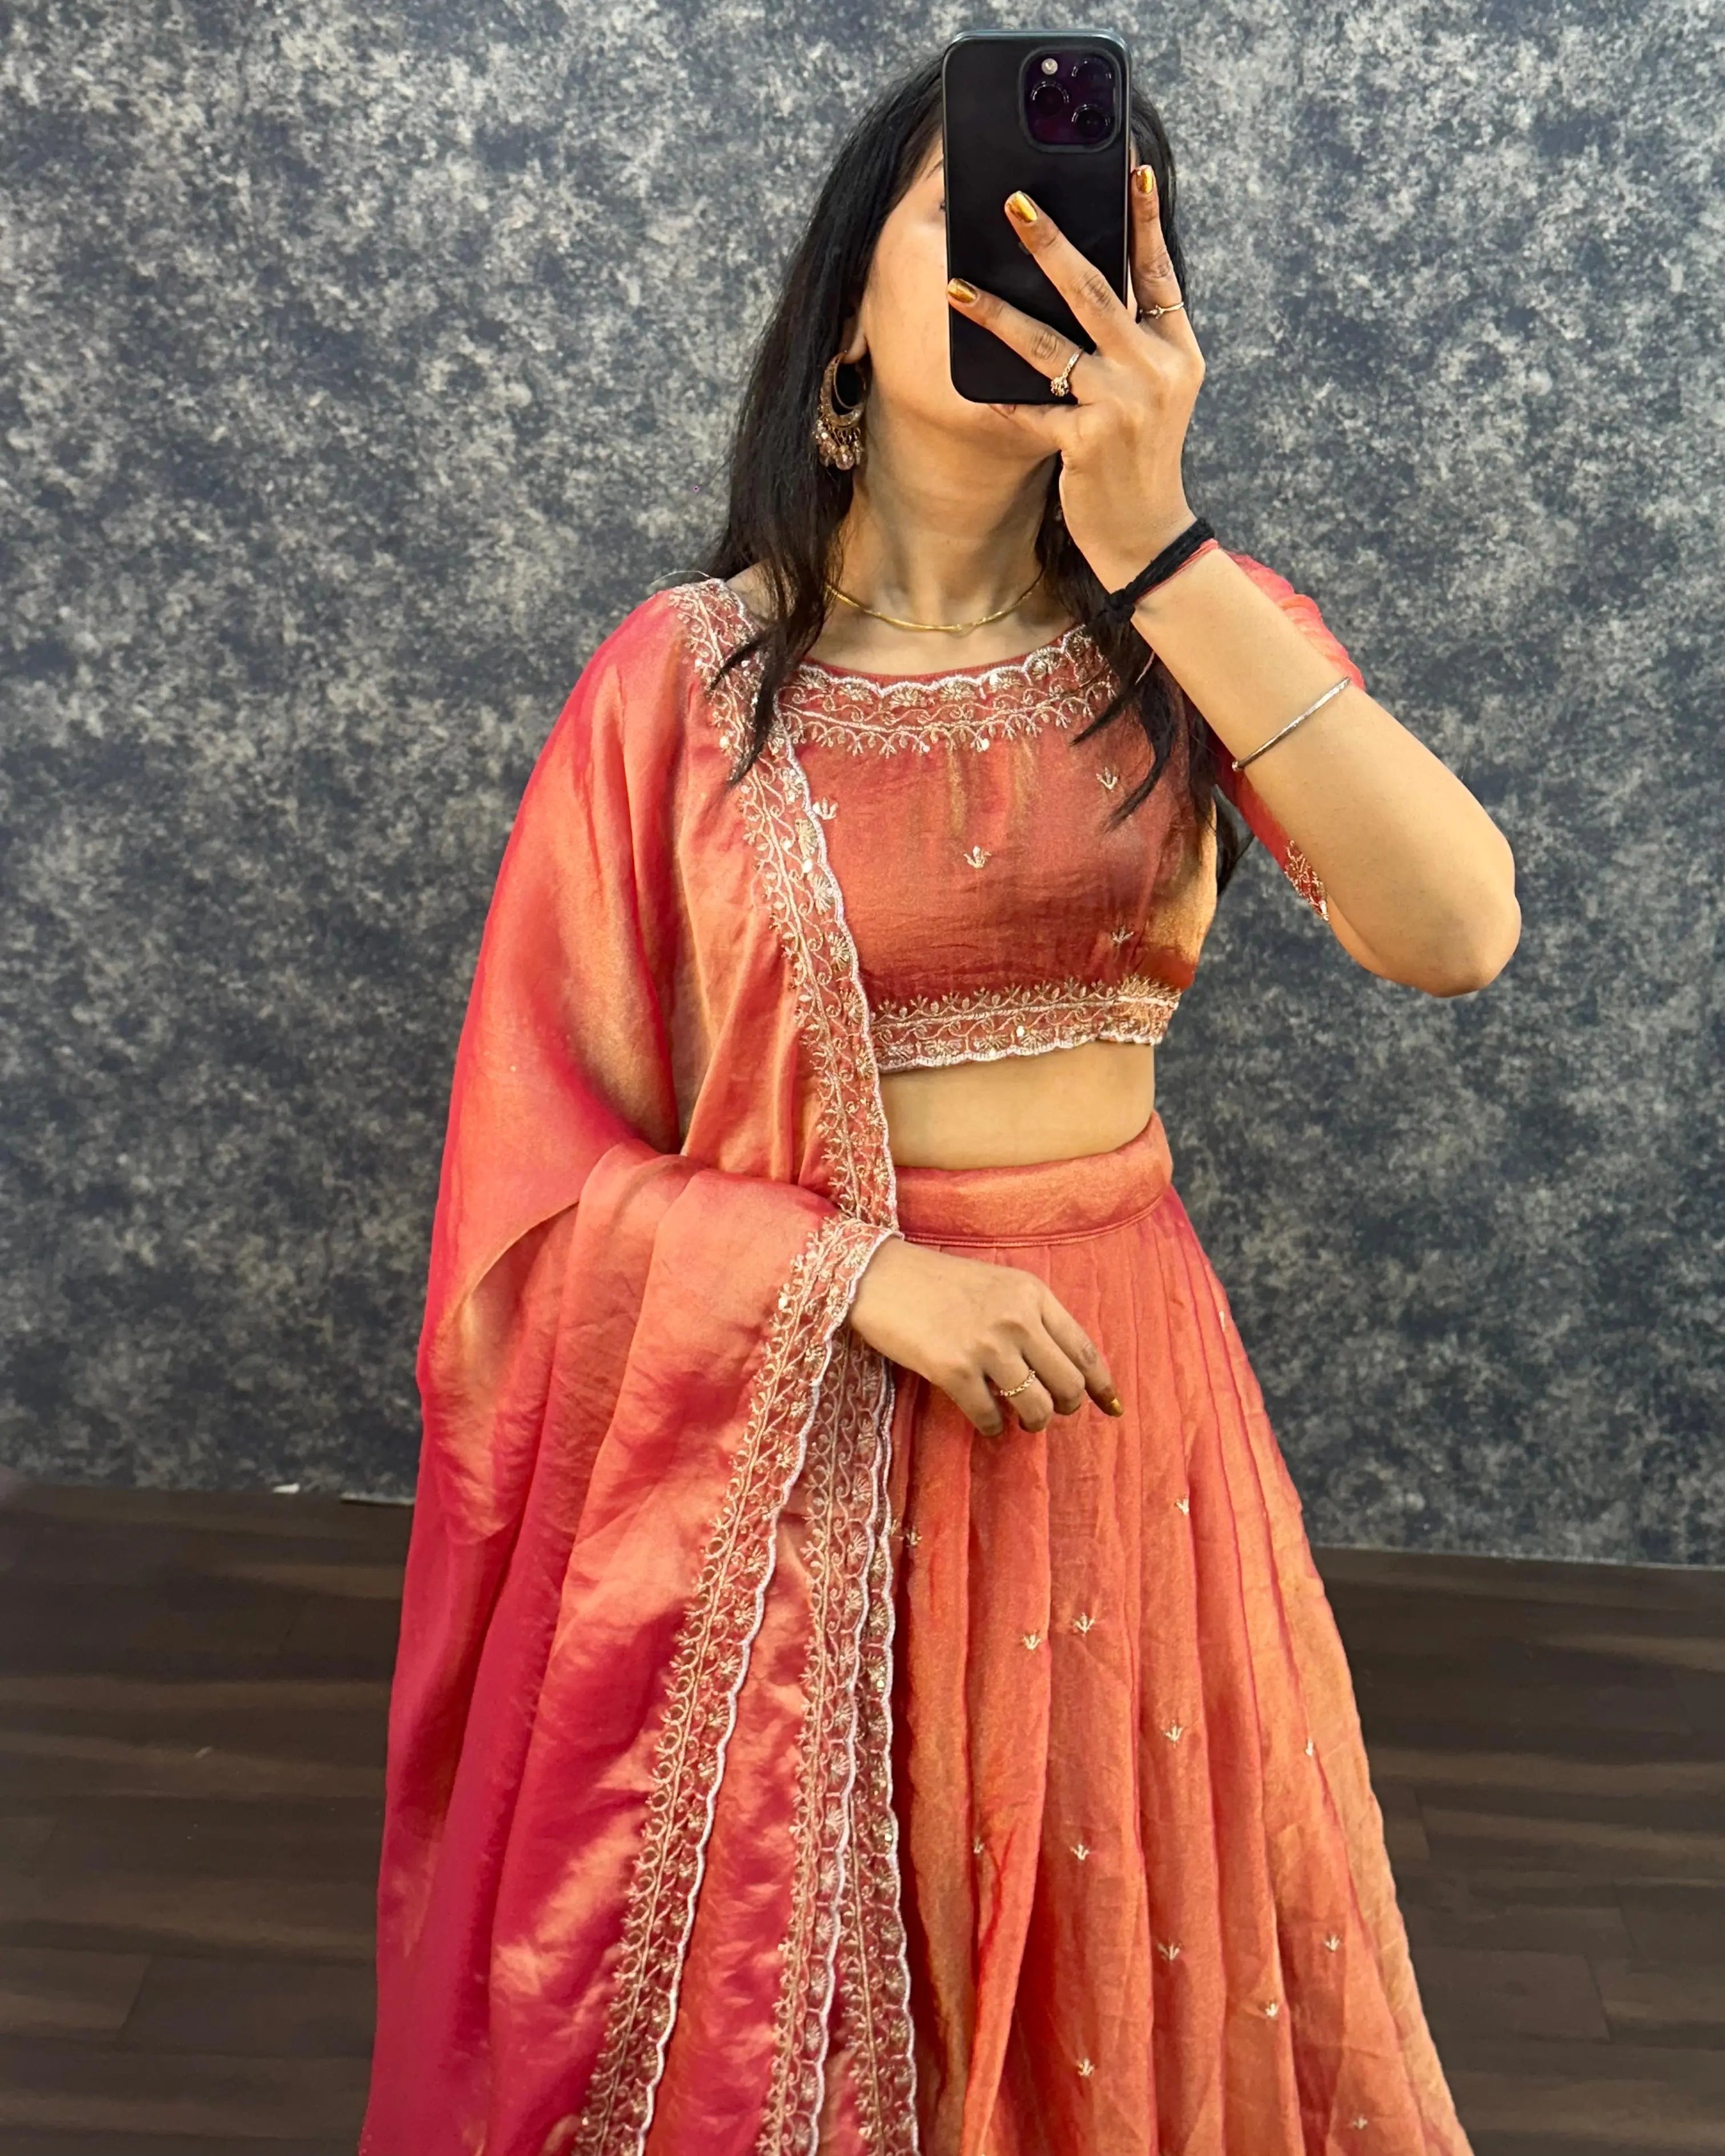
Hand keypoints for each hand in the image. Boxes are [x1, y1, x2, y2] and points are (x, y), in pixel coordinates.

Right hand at [846, 1235, 1124, 1437]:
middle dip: (1064, 1407)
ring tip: (1019, 1420)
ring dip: (1031, 1422)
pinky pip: (990, 1417)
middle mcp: (1017, 1319)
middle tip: (1048, 1412)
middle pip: (1068, 1384)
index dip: (1101, 1385)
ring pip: (1036, 1407)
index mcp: (1032, 1294)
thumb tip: (1060, 1366)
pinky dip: (992, 1427)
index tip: (1110, 1406)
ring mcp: (986, 1346)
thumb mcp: (997, 1285)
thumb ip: (1030, 1317)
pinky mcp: (954, 1370)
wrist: (878, 1276)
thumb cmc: (937, 1282)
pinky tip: (986, 1422)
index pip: (1085, 1348)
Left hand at [945, 167, 1203, 591]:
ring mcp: (1121, 406)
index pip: (1158, 272)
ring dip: (997, 312)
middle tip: (1014, 202)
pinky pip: (1029, 408)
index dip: (1144, 219)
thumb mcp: (1155, 393)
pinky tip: (965, 383)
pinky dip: (998, 398)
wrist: (1147, 534)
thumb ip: (1131, 342)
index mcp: (1177, 350)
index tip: (1130, 168)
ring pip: (1049, 345)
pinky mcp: (1086, 442)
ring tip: (955, 287)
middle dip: (1051, 242)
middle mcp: (1154, 370)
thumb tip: (1086, 284)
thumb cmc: (1140, 458)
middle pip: (1095, 291)